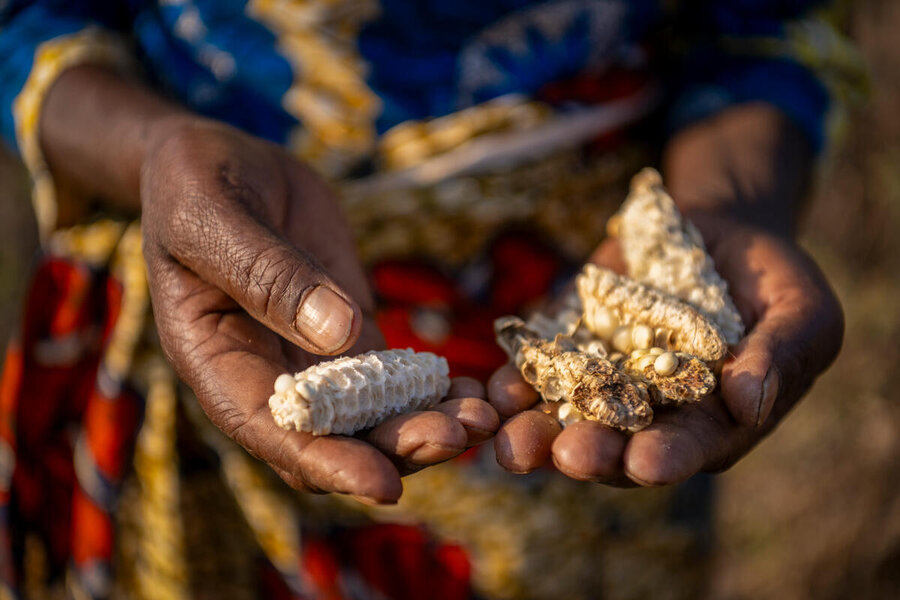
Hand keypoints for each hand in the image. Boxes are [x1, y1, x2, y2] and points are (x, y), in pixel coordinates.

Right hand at [140, 119, 497, 502]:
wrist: (221, 162)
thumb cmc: (193, 186)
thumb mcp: (215, 220)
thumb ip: (270, 276)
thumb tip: (338, 332)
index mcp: (218, 362)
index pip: (274, 434)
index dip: (329, 464)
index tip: (386, 483)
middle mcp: (269, 375)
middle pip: (336, 437)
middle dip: (397, 445)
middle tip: (459, 435)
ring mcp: (314, 357)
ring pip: (372, 415)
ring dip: (425, 424)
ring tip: (482, 418)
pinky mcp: (350, 331)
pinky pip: (393, 375)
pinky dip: (431, 389)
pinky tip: (474, 390)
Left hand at [487, 214, 842, 485]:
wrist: (714, 233)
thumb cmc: (771, 279)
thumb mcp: (800, 310)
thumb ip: (780, 356)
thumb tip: (748, 402)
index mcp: (712, 423)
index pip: (690, 449)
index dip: (669, 458)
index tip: (647, 464)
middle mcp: (652, 416)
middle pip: (618, 446)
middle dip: (593, 453)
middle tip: (569, 455)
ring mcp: (604, 385)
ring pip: (565, 420)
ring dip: (537, 434)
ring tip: (512, 443)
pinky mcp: (568, 350)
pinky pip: (534, 374)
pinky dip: (511, 385)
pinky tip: (491, 394)